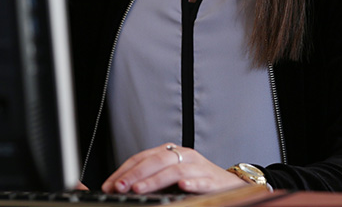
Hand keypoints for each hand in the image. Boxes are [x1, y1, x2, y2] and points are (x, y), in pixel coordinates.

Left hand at [101, 143, 246, 194]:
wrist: (231, 185)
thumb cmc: (196, 180)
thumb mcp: (170, 177)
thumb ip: (150, 179)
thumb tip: (122, 188)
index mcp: (169, 152)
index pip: (142, 158)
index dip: (124, 170)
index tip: (110, 184)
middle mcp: (183, 155)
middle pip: (155, 161)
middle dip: (134, 175)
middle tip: (120, 187)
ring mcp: (199, 166)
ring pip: (174, 170)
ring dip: (154, 180)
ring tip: (139, 189)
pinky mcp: (214, 180)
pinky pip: (202, 180)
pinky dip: (192, 182)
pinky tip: (182, 186)